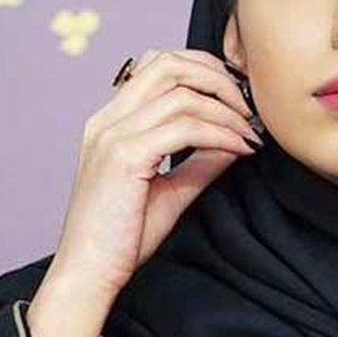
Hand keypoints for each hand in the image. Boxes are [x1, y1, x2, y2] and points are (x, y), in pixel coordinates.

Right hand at [51, 48, 262, 296]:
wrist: (88, 273)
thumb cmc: (122, 237)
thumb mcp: (169, 190)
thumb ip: (198, 161)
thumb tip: (235, 140)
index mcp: (110, 121)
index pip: (157, 64)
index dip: (203, 69)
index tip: (235, 97)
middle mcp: (107, 119)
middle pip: (169, 63)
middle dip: (217, 78)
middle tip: (247, 108)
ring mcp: (113, 135)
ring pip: (182, 93)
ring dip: (226, 110)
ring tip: (248, 134)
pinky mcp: (125, 156)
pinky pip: (186, 128)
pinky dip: (221, 134)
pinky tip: (238, 149)